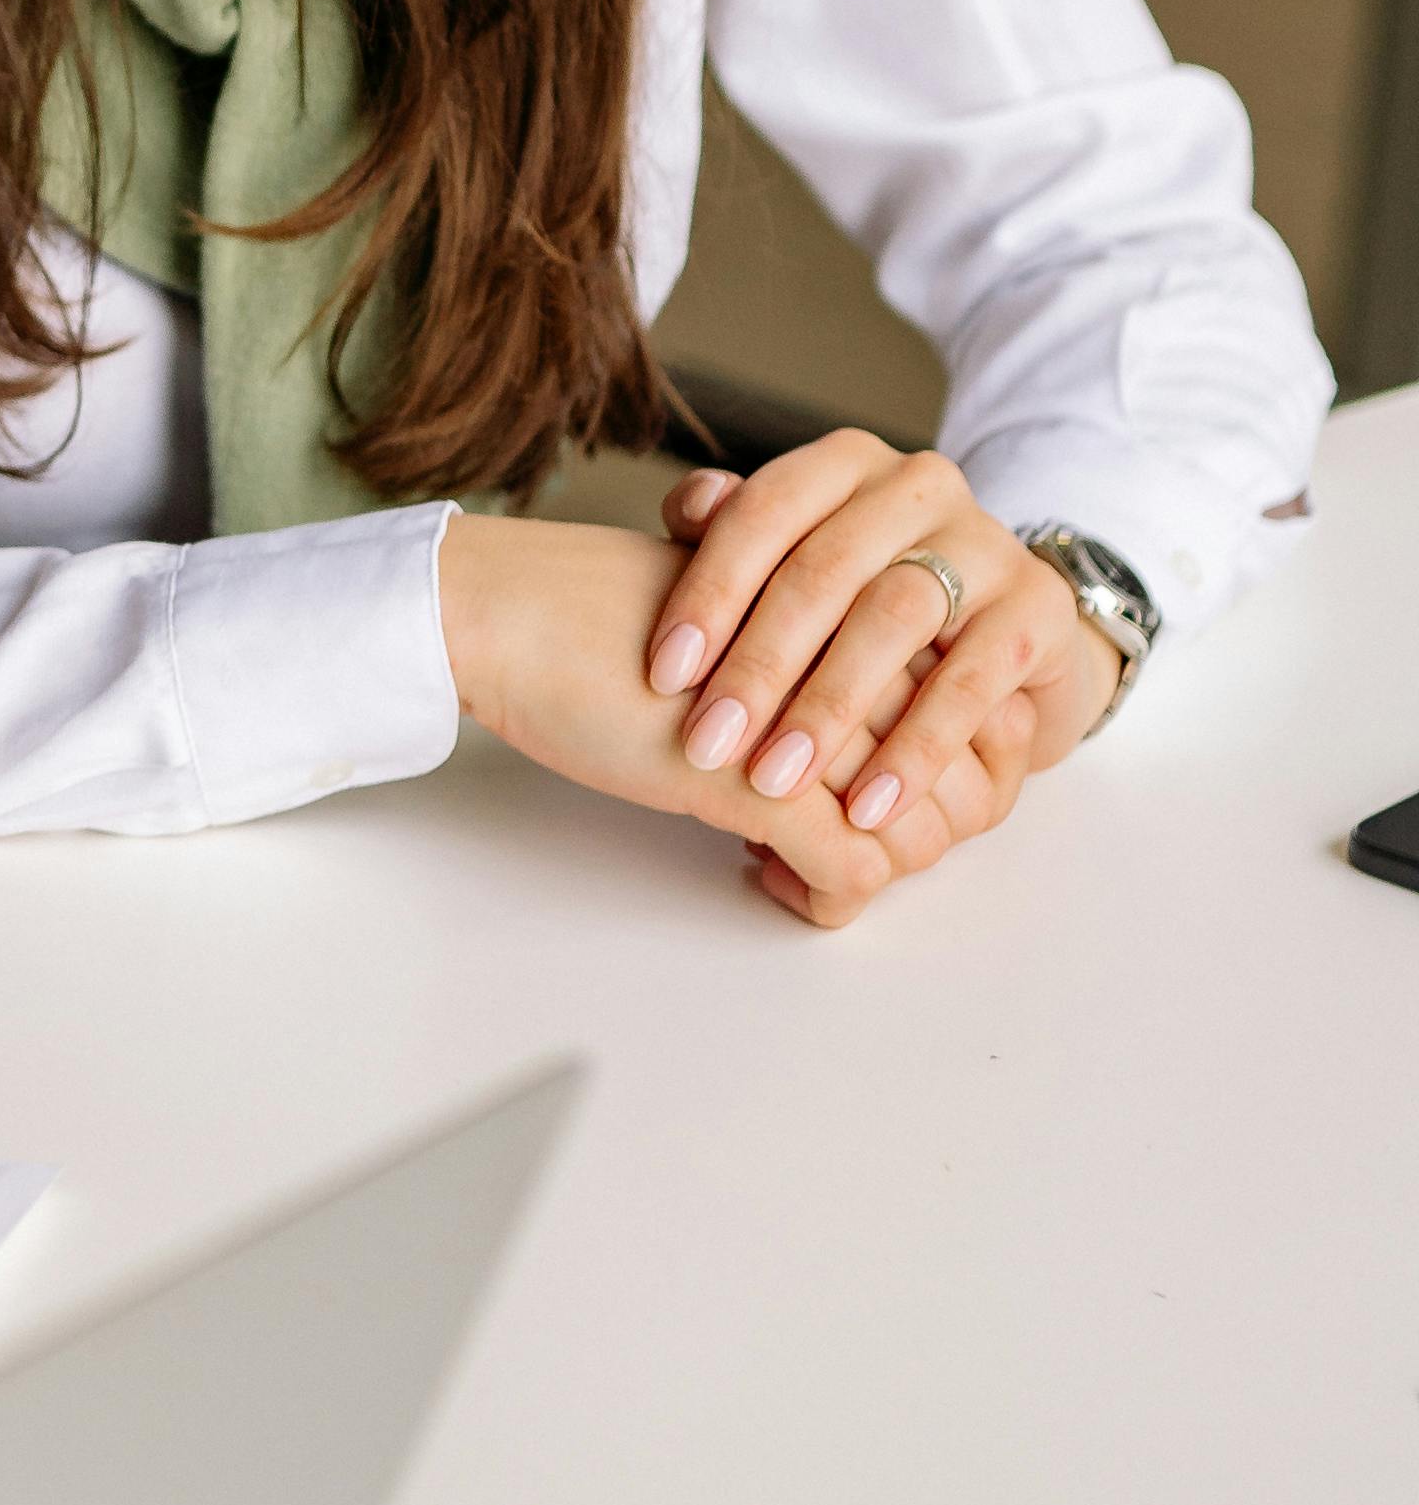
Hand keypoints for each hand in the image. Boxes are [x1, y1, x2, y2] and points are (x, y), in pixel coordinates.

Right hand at [437, 513, 1017, 928]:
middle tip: (835, 835)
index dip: (947, 776)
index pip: (983, 714)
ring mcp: (830, 725)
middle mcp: (874, 661)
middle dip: (916, 831)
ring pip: (921, 836)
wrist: (522, 615)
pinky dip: (821, 898)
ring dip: (869, 866)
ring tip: (786, 851)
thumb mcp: (748, 618)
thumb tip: (865, 728)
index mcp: (871, 606)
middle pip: (969, 782)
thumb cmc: (613, 615)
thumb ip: (820, 651)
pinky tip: (761, 872)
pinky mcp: (772, 786)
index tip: (875, 793)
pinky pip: (855, 876)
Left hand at [643, 435, 1120, 860]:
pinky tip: (869, 807)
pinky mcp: (1038, 610)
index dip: (709, 591)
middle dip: (758, 665)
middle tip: (707, 744)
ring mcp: (986, 543)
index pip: (765, 512)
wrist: (1000, 634)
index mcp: (844, 465)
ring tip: (774, 780)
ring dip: (828, 708)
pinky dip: (915, 749)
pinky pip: (971, 682)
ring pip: (894, 618)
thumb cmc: (860, 605)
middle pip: (824, 570)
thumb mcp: (793, 565)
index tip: (663, 674)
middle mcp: (918, 487)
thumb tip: (689, 509)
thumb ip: (729, 534)